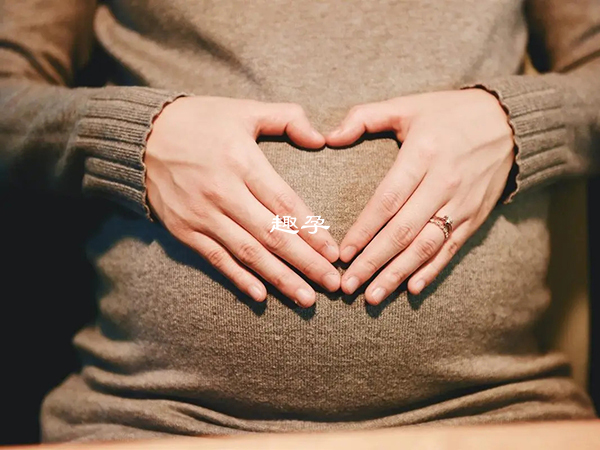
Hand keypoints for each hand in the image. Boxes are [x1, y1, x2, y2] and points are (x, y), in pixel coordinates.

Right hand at [145, 96, 339, 306]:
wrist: (141, 136)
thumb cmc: (200, 121)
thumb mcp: (244, 109)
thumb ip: (287, 118)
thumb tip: (320, 139)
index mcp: (242, 161)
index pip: (285, 203)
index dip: (312, 231)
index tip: (334, 253)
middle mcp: (222, 192)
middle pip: (272, 235)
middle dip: (306, 262)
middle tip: (333, 284)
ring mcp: (201, 214)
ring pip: (248, 253)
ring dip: (279, 278)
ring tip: (307, 298)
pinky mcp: (184, 230)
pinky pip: (216, 259)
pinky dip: (238, 278)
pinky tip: (261, 296)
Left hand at [326, 89, 514, 303]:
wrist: (508, 122)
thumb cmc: (448, 114)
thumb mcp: (407, 105)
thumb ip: (364, 117)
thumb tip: (328, 137)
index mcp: (423, 154)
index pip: (388, 200)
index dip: (364, 229)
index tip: (342, 253)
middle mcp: (443, 183)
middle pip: (403, 231)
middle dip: (373, 261)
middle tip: (348, 285)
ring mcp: (462, 203)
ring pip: (426, 246)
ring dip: (398, 274)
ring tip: (373, 296)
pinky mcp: (475, 216)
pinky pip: (451, 248)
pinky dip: (432, 270)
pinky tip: (412, 288)